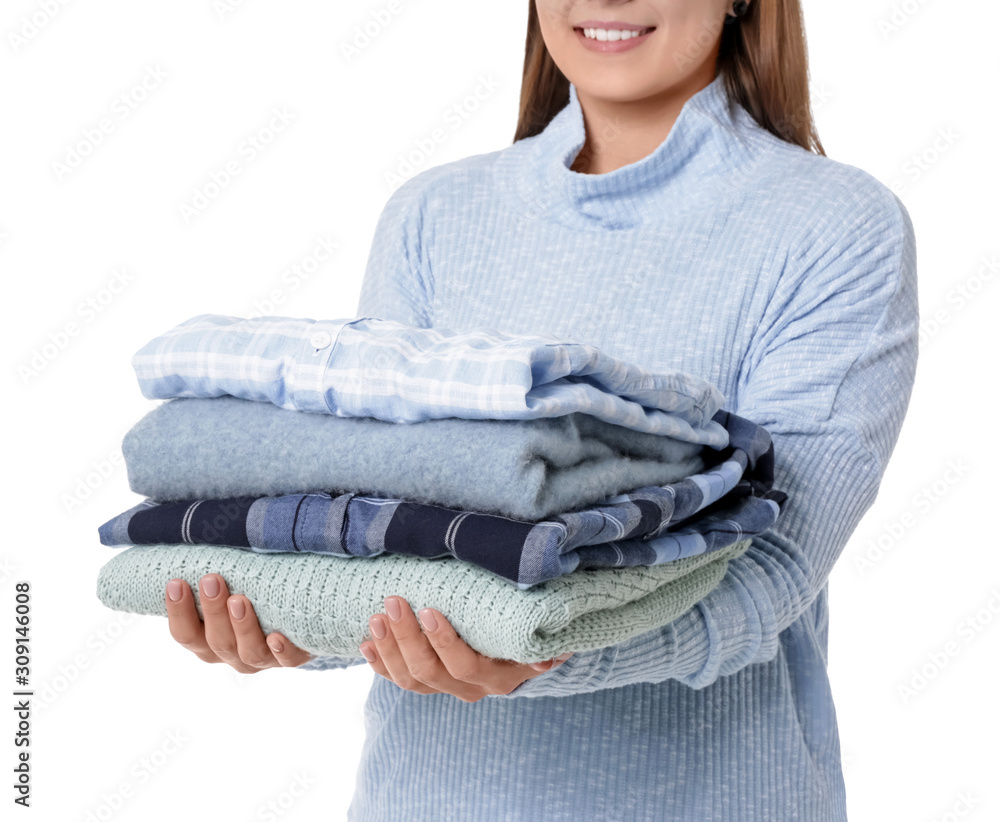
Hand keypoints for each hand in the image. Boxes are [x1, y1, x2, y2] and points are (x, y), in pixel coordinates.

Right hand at [165, 574, 313, 672]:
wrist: (299, 621)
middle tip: (211, 580)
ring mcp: (263, 658)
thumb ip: (216, 577)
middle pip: (216, 641)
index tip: (176, 582)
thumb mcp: (231, 588)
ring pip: (249, 652)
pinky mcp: (293, 657)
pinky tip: (277, 637)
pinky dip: (282, 650)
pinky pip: (287, 659)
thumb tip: (197, 538)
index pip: (186, 633)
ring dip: (242, 627)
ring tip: (239, 600)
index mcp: (209, 640)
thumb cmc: (254, 597)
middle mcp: (233, 653)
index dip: (178, 612)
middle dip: (212, 610)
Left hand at [361, 596, 572, 702]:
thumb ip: (545, 640)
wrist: (520, 653)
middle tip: (393, 603)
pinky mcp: (428, 683)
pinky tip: (366, 643)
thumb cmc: (528, 632)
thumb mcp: (539, 634)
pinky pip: (399, 680)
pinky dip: (380, 662)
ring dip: (389, 648)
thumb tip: (555, 652)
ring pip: (410, 680)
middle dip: (407, 637)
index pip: (465, 665)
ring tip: (376, 618)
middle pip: (430, 672)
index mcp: (498, 676)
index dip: (443, 642)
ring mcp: (447, 688)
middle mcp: (471, 688)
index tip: (429, 610)